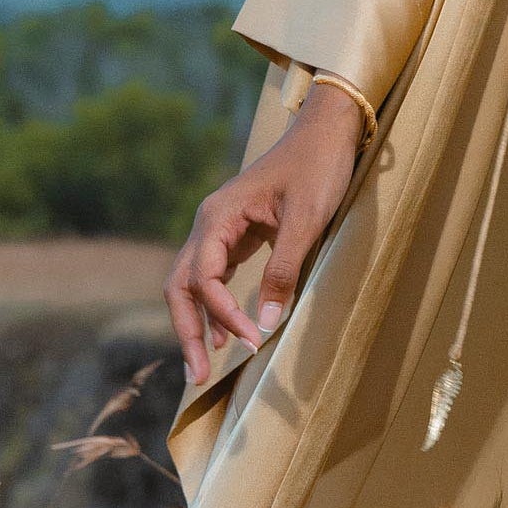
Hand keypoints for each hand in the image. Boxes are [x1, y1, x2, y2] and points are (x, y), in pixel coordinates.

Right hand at [164, 77, 364, 386]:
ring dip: (195, 322)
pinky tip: (223, 333)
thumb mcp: (307, 220)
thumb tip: (265, 323)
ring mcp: (220, 228)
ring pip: (192, 282)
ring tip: (203, 365)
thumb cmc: (318, 168)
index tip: (251, 340)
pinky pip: (213, 275)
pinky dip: (213, 306)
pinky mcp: (237, 233)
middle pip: (181, 285)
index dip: (223, 314)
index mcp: (218, 216)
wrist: (326, 131)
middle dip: (186, 330)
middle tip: (197, 376)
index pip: (204, 278)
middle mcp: (209, 223)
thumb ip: (284, 270)